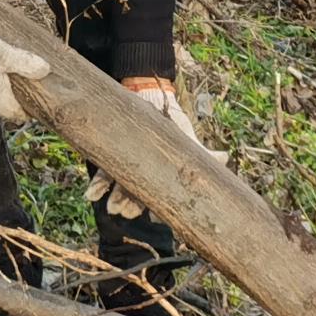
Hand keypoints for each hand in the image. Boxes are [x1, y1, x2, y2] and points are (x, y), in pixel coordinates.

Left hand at [104, 75, 205, 214]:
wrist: (150, 97)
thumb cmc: (172, 123)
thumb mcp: (186, 138)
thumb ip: (203, 153)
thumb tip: (224, 158)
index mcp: (164, 175)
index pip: (163, 196)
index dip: (160, 209)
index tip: (159, 218)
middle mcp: (145, 174)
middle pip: (139, 193)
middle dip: (132, 205)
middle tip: (125, 213)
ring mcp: (128, 166)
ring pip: (121, 186)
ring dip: (115, 198)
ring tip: (111, 209)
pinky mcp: (112, 154)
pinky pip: (104, 171)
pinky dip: (98, 184)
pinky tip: (91, 195)